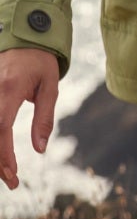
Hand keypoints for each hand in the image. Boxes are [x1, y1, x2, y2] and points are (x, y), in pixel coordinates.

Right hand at [0, 47, 55, 190]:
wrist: (23, 36)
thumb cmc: (40, 62)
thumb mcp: (49, 88)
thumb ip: (44, 118)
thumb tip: (40, 149)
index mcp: (8, 90)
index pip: (0, 129)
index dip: (3, 154)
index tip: (12, 174)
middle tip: (9, 181)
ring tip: (5, 171)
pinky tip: (0, 155)